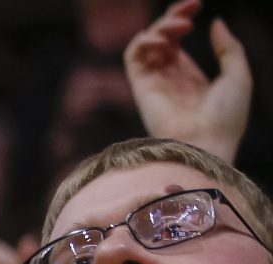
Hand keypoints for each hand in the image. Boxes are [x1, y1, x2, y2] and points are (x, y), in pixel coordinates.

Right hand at [126, 0, 251, 162]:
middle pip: (159, 39)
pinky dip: (143, 40)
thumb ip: (228, 47)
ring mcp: (154, 82)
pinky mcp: (141, 87)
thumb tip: (214, 22)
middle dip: (172, 17)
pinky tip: (162, 38)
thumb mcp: (238, 74)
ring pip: (145, 43)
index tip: (198, 5)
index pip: (176, 41)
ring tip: (179, 26)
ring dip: (160, 26)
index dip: (182, 19)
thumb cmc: (227, 115)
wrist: (209, 142)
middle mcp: (168, 77)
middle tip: (189, 11)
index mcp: (189, 76)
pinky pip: (132, 56)